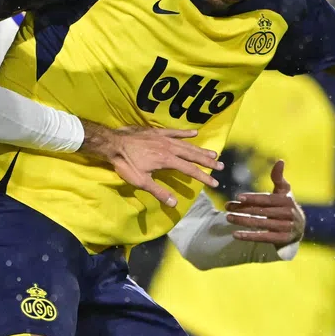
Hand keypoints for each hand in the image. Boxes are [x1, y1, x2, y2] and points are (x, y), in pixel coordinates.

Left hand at [79, 122, 220, 207]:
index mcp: (167, 160)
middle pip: (192, 155)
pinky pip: (174, 132)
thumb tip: (174, 204)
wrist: (113, 144)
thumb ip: (159, 192)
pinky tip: (195, 133)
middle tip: (220, 166)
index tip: (214, 182)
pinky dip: (185, 133)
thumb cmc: (126, 164)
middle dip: (207, 161)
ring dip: (200, 149)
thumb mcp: (141, 182)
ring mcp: (164, 138)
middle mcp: (169, 148)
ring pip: (186, 144)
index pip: (190, 170)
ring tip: (213, 153)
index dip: (203, 176)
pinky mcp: (157, 131)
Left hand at [225, 160, 304, 246]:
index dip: (253, 198)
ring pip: (260, 224)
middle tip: (228, 208)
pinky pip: (263, 238)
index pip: (267, 199)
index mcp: (287, 200)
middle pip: (262, 211)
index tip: (238, 197)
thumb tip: (280, 160)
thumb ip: (279, 178)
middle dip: (243, 209)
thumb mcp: (284, 192)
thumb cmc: (286, 206)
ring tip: (228, 218)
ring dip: (242, 221)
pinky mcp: (282, 240)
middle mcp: (288, 214)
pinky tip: (235, 234)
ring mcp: (286, 228)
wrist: (298, 229)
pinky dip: (249, 236)